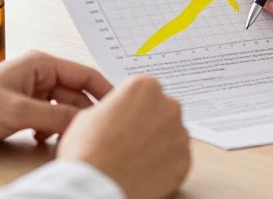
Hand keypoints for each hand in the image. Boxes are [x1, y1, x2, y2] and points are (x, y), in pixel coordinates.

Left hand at [0, 50, 111, 151]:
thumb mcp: (18, 111)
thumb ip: (55, 117)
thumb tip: (86, 123)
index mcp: (40, 64)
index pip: (84, 74)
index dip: (105, 90)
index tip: (121, 107)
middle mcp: (38, 76)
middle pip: (76, 94)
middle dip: (85, 113)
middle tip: (97, 132)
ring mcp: (30, 94)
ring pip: (63, 110)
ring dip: (66, 125)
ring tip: (71, 140)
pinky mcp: (22, 111)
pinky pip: (49, 120)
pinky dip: (51, 132)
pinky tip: (45, 142)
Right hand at [57, 75, 190, 198]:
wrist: (96, 185)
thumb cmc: (88, 149)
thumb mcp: (90, 114)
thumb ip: (114, 107)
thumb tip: (119, 112)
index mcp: (145, 87)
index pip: (144, 91)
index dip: (132, 107)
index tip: (124, 118)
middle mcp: (169, 105)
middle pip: (162, 110)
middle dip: (150, 123)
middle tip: (130, 140)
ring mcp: (180, 133)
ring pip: (171, 134)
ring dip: (159, 143)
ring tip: (135, 159)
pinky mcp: (185, 159)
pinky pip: (176, 159)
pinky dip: (165, 165)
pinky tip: (145, 171)